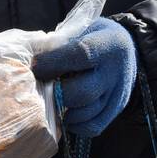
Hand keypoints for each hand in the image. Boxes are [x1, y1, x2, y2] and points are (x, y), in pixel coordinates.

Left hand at [32, 18, 136, 137]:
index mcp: (108, 44)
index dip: (53, 62)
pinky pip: (93, 127)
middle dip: (56, 93)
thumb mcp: (80, 30)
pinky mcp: (116, 110)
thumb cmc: (93, 37)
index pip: (80, 55)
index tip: (34, 66)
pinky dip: (74, 124)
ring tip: (51, 101)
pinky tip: (64, 113)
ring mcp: (118, 94)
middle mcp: (116, 71)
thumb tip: (28, 60)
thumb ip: (59, 44)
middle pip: (83, 92)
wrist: (127, 50)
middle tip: (41, 89)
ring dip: (63, 110)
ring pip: (87, 113)